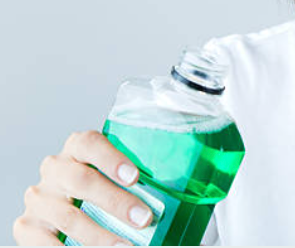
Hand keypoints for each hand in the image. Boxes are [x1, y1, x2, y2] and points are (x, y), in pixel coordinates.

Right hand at [13, 130, 152, 245]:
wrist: (60, 207)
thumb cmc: (99, 186)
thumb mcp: (111, 174)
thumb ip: (133, 177)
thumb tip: (179, 191)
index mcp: (77, 148)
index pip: (90, 144)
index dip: (112, 159)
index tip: (135, 177)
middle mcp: (55, 169)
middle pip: (82, 181)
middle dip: (116, 202)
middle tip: (144, 219)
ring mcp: (39, 198)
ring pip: (69, 217)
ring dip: (101, 236)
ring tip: (126, 247)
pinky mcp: (27, 227)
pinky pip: (46, 243)